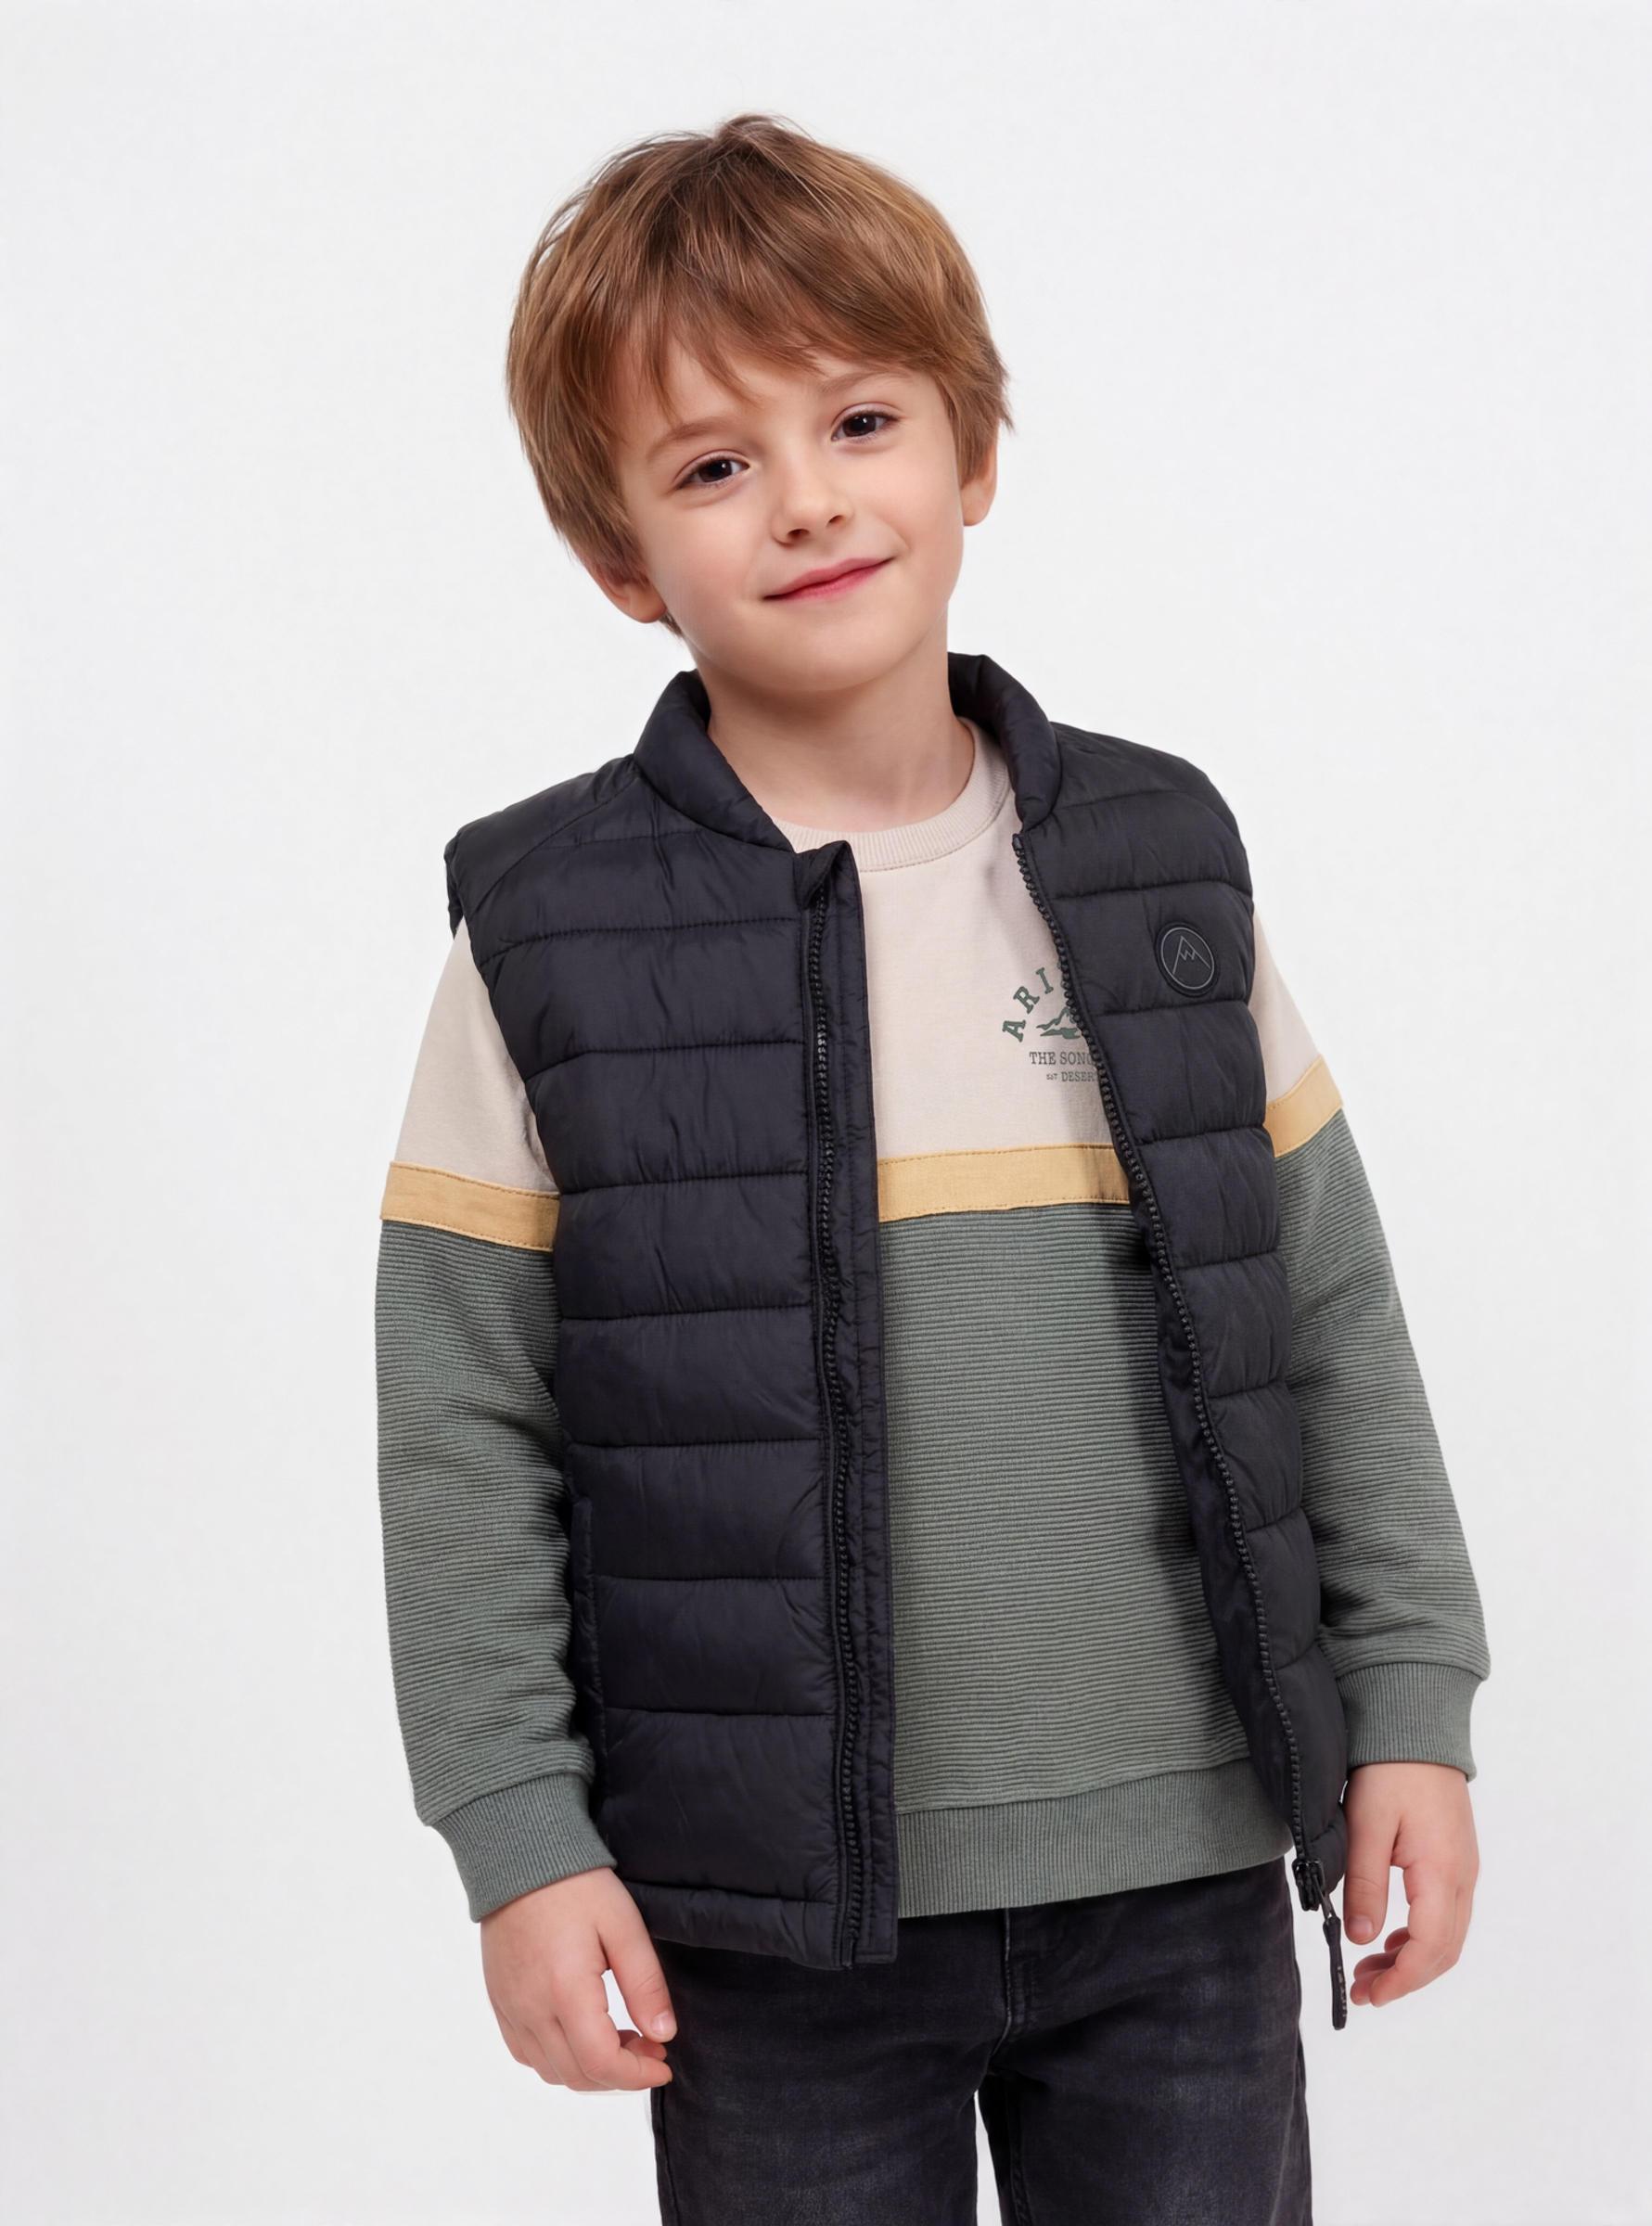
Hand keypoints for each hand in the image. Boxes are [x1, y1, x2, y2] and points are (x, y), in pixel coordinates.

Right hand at [480, 1865, 676, 2088]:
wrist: (519, 1857)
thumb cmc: (577, 1885)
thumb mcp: (624, 1926)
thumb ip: (645, 1985)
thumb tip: (664, 2035)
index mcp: (565, 1990)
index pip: (601, 2063)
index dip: (637, 2075)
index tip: (664, 2062)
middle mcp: (531, 2009)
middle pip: (577, 2075)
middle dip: (620, 2074)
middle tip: (650, 2045)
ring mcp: (510, 2009)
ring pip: (550, 2071)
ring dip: (589, 2069)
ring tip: (619, 2037)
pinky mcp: (500, 2002)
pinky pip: (526, 2053)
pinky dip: (558, 2058)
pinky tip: (581, 2033)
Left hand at [1340, 1761, 1479, 2008]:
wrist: (1416, 1725)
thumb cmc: (1389, 1770)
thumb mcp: (1365, 1825)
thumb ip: (1365, 1884)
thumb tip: (1362, 1940)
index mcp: (1443, 1873)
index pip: (1429, 1949)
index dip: (1401, 1980)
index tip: (1368, 1996)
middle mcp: (1463, 1877)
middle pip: (1444, 1951)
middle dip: (1405, 1978)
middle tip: (1363, 1992)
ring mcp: (1464, 1868)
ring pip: (1447, 1936)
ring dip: (1412, 1960)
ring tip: (1370, 1969)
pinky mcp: (1456, 1858)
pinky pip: (1446, 1914)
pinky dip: (1420, 1936)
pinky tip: (1390, 1935)